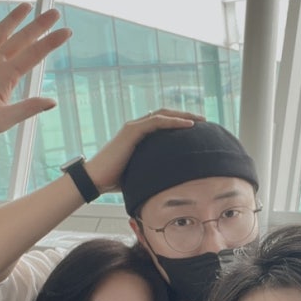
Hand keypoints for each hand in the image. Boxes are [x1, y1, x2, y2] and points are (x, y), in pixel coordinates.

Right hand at [0, 2, 70, 159]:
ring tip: (27, 6)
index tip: (67, 31)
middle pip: (21, 39)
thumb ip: (26, 109)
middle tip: (55, 12)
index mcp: (7, 77)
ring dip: (13, 20)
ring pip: (0, 34)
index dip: (50, 42)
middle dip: (38, 25)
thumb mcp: (3, 120)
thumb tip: (53, 102)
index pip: (34, 54)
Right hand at [86, 108, 204, 192]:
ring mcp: (134, 127)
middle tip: (204, 120)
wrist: (96, 180)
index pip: (163, 124)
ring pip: (163, 115)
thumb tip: (171, 184)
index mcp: (139, 136)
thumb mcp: (141, 173)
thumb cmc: (116, 180)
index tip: (197, 129)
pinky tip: (189, 125)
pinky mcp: (131, 131)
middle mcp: (136, 128)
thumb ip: (154, 171)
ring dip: (183, 116)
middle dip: (185, 116)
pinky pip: (156, 122)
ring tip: (200, 120)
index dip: (180, 123)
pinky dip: (173, 121)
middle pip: (166, 116)